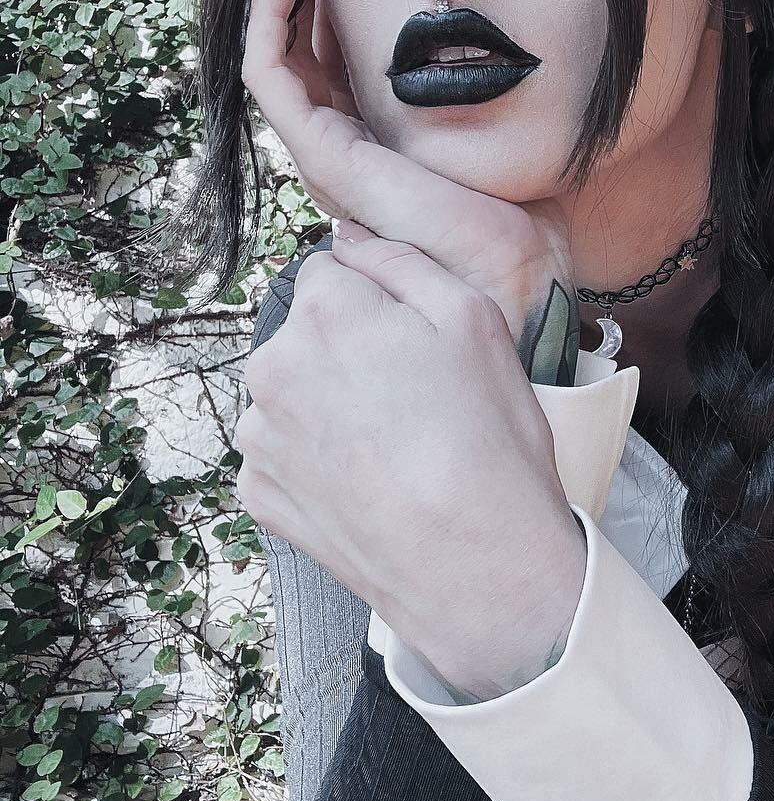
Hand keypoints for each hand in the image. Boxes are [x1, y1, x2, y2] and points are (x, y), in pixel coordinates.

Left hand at [237, 226, 586, 696]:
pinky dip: (319, 461)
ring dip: (330, 406)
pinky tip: (371, 481)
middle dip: (350, 352)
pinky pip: (286, 454)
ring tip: (396, 447)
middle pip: (307, 334)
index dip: (380, 304)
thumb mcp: (475, 319)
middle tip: (416, 398)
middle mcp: (273, 367)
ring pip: (294, 394)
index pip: (332, 273)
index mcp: (326, 313)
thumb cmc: (486, 439)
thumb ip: (403, 261)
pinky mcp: (259, 493)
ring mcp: (260, 436)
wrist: (471, 563)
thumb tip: (352, 237)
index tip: (417, 342)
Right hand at [241, 0, 578, 384]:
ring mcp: (327, 155)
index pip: (331, 65)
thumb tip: (515, 47)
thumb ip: (492, 99)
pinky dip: (269, 15)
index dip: (326, 4)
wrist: (518, 271)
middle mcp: (344, 153)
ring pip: (271, 57)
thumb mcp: (507, 137)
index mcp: (380, 149)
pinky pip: (269, 72)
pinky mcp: (321, 153)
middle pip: (296, 56)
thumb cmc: (526, 219)